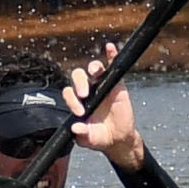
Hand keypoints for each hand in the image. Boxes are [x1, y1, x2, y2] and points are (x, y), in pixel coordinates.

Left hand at [64, 43, 143, 167]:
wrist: (118, 138)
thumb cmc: (101, 136)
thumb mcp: (90, 139)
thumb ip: (82, 135)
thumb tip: (75, 128)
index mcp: (77, 102)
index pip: (69, 93)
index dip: (72, 100)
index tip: (80, 113)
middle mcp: (88, 91)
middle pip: (78, 77)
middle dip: (79, 83)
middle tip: (84, 94)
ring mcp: (102, 85)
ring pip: (94, 69)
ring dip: (93, 68)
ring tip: (96, 73)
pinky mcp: (117, 84)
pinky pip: (113, 66)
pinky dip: (111, 55)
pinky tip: (110, 48)